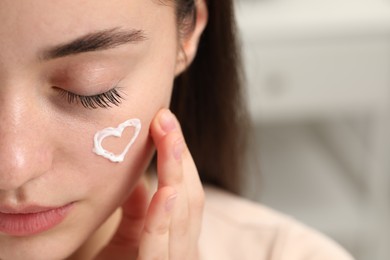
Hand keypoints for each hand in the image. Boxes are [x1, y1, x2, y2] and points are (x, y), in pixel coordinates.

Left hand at [96, 109, 204, 259]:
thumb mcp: (126, 238)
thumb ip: (137, 210)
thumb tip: (142, 178)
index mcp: (176, 237)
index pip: (184, 189)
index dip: (177, 155)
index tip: (165, 123)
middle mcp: (183, 249)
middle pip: (189, 195)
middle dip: (178, 154)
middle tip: (165, 119)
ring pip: (184, 214)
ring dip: (175, 173)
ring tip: (168, 137)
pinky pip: (163, 247)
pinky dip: (165, 217)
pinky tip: (166, 190)